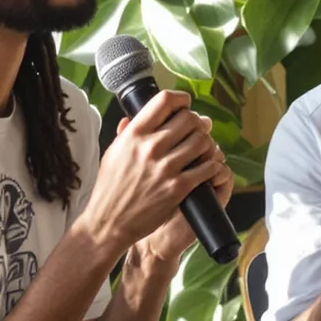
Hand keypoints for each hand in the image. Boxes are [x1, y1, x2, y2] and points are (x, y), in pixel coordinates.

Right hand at [83, 90, 228, 259]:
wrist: (109, 222)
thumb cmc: (110, 188)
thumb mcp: (113, 153)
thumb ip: (127, 133)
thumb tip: (135, 116)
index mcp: (133, 135)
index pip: (164, 101)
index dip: (180, 99)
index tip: (185, 105)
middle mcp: (150, 147)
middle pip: (189, 119)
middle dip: (196, 122)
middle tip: (196, 130)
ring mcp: (165, 168)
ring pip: (202, 141)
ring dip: (206, 143)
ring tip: (202, 148)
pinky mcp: (177, 187)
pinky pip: (207, 168)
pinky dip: (211, 165)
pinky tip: (207, 167)